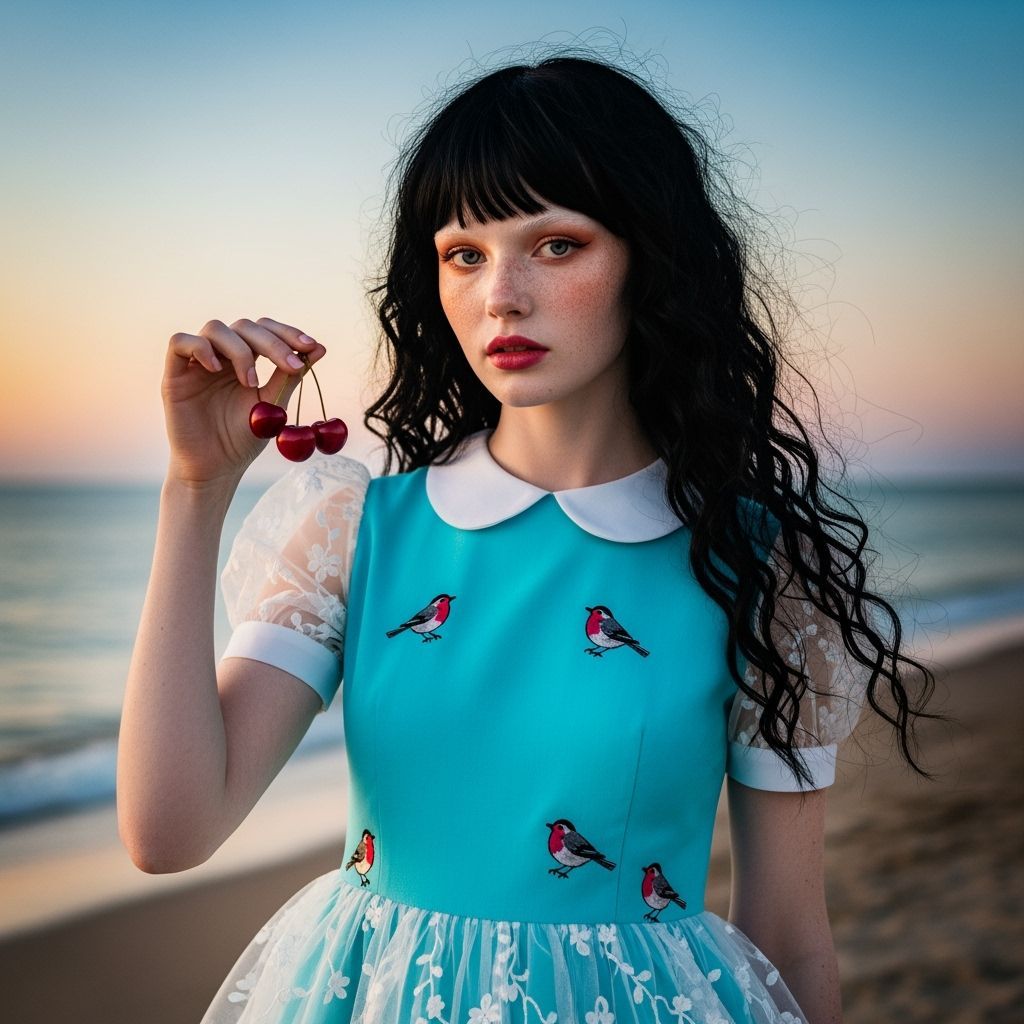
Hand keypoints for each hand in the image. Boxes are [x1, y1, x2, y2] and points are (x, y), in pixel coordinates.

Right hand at [162, 317, 326, 486]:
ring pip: (215, 328)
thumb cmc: (244, 438)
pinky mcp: (174, 374)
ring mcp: (197, 363)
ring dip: (240, 350)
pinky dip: (201, 348)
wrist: (216, 468)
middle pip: (245, 326)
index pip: (265, 330)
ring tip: (251, 382)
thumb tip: (319, 348)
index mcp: (245, 359)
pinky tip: (216, 370)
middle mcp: (221, 356)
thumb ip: (290, 376)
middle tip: (291, 366)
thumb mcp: (273, 404)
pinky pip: (180, 341)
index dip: (287, 332)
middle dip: (273, 342)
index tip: (311, 347)